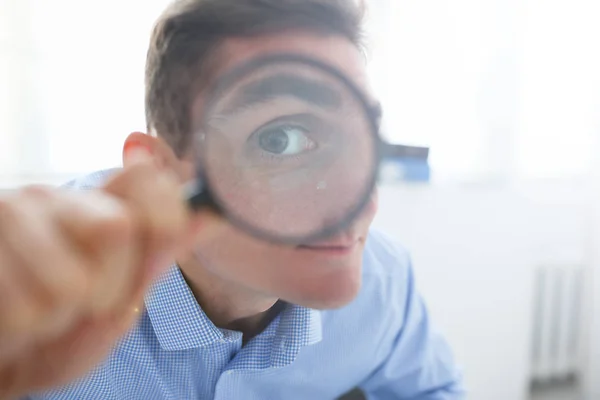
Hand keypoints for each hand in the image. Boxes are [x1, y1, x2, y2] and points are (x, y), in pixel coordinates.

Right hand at [0, 150, 208, 397]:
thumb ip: (159, 256)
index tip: (154, 253)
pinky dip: (20, 332)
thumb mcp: (117, 303)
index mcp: (93, 209)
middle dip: (110, 287)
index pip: (147, 180)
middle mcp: (50, 199)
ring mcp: (7, 214)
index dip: (164, 217)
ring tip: (37, 315)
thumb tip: (213, 212)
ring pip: (71, 280)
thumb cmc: (57, 337)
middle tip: (82, 304)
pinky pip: (24, 309)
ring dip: (58, 318)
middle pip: (116, 227)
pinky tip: (8, 319)